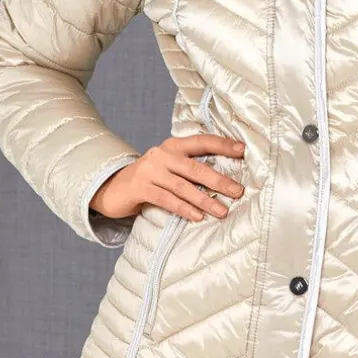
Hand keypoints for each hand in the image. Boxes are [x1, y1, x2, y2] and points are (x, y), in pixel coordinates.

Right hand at [90, 133, 245, 223]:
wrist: (113, 188)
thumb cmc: (151, 179)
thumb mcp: (169, 167)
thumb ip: (190, 168)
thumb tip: (226, 180)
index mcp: (173, 146)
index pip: (202, 141)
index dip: (222, 144)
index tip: (243, 150)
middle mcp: (162, 154)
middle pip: (195, 167)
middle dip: (219, 181)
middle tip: (238, 192)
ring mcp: (150, 170)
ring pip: (183, 186)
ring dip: (205, 200)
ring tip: (222, 211)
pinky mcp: (140, 188)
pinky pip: (167, 200)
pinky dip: (184, 209)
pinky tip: (198, 216)